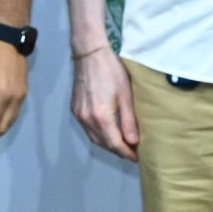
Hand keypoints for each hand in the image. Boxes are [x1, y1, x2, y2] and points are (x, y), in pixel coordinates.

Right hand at [69, 46, 137, 160]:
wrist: (90, 53)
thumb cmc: (111, 70)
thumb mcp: (125, 95)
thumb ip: (129, 121)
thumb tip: (133, 142)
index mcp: (101, 117)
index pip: (115, 144)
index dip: (127, 153)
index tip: (137, 158)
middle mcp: (87, 119)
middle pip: (104, 144)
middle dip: (118, 151)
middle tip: (133, 153)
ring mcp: (78, 115)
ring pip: (94, 138)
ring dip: (108, 145)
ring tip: (123, 146)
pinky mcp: (75, 110)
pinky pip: (88, 130)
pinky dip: (99, 135)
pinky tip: (109, 133)